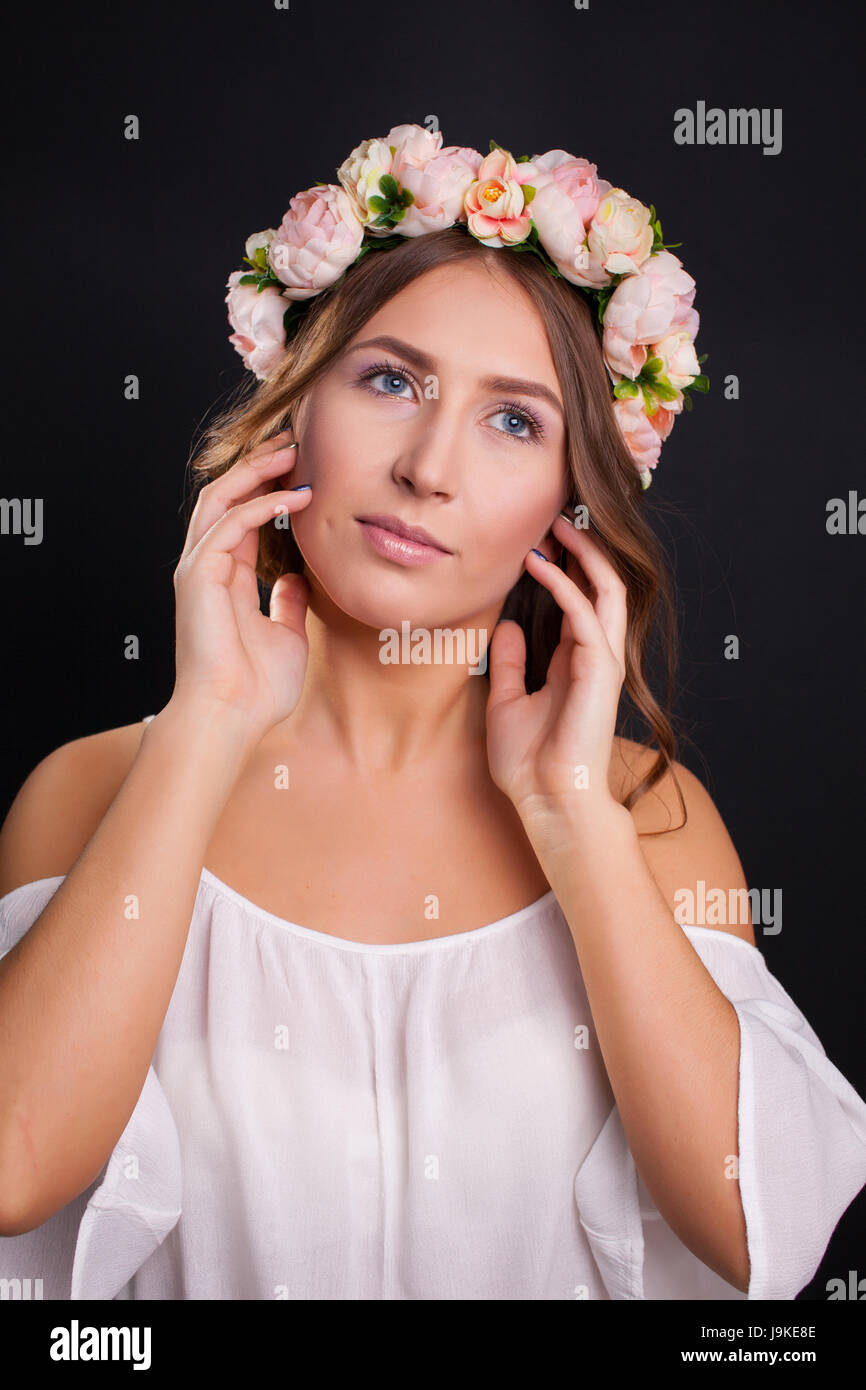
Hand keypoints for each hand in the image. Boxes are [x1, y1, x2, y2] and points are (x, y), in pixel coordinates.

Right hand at [170, 427, 312, 743]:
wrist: (231, 718)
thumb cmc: (256, 689)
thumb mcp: (285, 634)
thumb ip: (287, 602)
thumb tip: (299, 579)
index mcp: (225, 578)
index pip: (242, 515)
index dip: (268, 486)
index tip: (303, 467)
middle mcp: (206, 566)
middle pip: (226, 495)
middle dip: (259, 464)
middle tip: (296, 441)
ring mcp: (199, 568)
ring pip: (221, 498)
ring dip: (257, 471)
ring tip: (293, 452)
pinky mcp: (199, 575)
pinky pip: (230, 524)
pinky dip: (262, 505)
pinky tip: (295, 497)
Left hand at [486, 512, 626, 827]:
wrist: (548, 801)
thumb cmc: (529, 764)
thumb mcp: (506, 702)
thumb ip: (510, 663)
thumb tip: (506, 626)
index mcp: (577, 663)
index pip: (580, 600)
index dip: (565, 567)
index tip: (539, 539)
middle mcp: (595, 656)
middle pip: (602, 586)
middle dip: (584, 548)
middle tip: (556, 517)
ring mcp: (602, 661)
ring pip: (606, 589)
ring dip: (584, 554)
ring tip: (557, 525)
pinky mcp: (599, 669)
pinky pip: (585, 613)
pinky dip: (565, 584)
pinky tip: (540, 564)